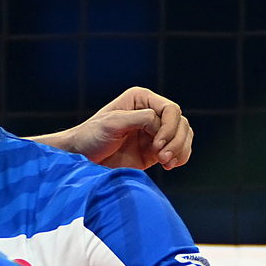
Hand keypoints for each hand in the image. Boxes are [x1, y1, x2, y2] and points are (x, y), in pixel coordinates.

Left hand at [59, 87, 193, 171]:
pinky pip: (179, 150)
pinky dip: (180, 157)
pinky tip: (169, 166)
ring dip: (180, 150)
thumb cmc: (92, 136)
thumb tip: (160, 122)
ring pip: (184, 136)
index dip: (169, 127)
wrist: (82, 158)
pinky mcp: (156, 150)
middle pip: (181, 123)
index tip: (157, 145)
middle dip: (176, 141)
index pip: (170, 110)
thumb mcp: (113, 123)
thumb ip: (139, 118)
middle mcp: (151, 112)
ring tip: (166, 162)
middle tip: (162, 157)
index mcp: (141, 99)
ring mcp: (155, 132)